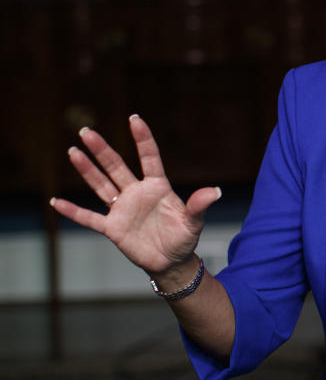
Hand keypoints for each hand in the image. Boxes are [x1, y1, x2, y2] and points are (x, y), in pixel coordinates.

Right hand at [49, 115, 221, 276]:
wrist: (171, 261)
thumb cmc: (183, 238)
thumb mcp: (193, 222)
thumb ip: (199, 205)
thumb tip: (216, 191)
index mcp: (158, 187)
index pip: (149, 158)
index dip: (142, 138)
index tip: (133, 117)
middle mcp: (137, 193)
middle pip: (116, 167)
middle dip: (102, 149)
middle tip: (86, 131)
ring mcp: (123, 209)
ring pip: (101, 185)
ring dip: (87, 170)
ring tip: (73, 151)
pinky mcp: (112, 228)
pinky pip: (89, 218)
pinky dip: (73, 211)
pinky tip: (56, 202)